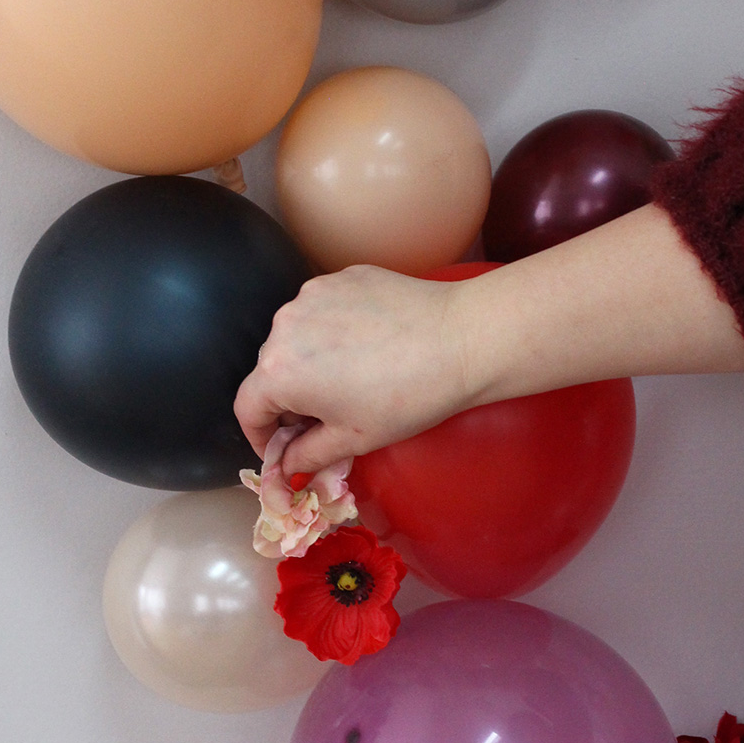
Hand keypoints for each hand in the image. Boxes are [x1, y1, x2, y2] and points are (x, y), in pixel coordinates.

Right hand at [235, 205, 743, 482]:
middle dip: (299, 407)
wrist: (491, 328)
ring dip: (325, 373)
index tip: (294, 464)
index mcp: (290, 359)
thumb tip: (297, 471)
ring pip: (307, 341)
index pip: (253, 410)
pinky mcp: (363, 271)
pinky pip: (338, 314)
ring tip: (374, 403)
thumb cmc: (433, 389)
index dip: (269, 444)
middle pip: (277, 371)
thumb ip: (323, 452)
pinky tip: (393, 361)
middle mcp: (297, 316)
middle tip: (338, 442)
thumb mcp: (371, 433)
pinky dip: (350, 341)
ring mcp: (328, 288)